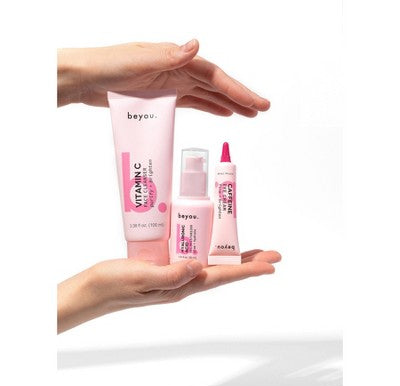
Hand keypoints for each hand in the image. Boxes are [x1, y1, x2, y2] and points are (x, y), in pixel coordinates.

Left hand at [57, 39, 269, 116]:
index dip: (238, 90)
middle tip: (261, 110)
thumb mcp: (139, 60)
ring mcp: (171, 84)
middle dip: (239, 98)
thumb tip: (197, 45)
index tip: (257, 104)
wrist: (85, 79)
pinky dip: (207, 107)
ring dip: (227, 104)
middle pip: (216, 86)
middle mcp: (178, 70)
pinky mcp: (162, 97)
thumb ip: (169, 56)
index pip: (215, 77)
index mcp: (176, 60)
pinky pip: (191, 103)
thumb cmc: (108, 66)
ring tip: (247, 114)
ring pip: (207, 96)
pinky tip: (220, 113)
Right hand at [57, 249, 280, 333]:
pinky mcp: (165, 264)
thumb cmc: (114, 285)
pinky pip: (193, 254)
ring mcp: (175, 273)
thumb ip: (170, 274)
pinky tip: (211, 242)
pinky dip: (208, 248)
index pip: (222, 277)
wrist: (94, 289)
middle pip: (223, 270)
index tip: (270, 265)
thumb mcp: (142, 278)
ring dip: (232, 256)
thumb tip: (200, 266)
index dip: (248, 270)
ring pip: (211, 262)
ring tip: (251, 250)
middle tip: (272, 254)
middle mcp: (183, 280)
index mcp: (181, 286)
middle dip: (249, 262)